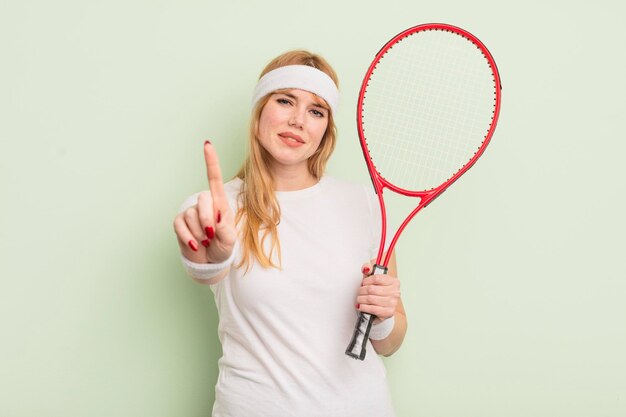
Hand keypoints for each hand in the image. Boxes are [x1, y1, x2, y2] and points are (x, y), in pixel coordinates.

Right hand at [173, 141, 235, 263]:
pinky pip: (181, 226)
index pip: (215, 179)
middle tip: (212, 236)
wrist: (210, 262)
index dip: (211, 162)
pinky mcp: (180, 223)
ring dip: (200, 233)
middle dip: (208, 219)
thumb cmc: (223, 247)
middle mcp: (205, 204)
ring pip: (192, 216)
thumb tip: (215, 219)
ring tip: (206, 241)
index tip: (207, 144)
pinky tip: (196, 245)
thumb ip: (225, 230)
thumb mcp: (229, 240)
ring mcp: (191, 212)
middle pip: (203, 199)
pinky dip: (189, 238)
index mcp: (220, 203)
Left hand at [356, 262, 400, 321]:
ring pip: (370, 299)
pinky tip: (361, 306)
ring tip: (360, 299)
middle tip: (360, 292)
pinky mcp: (388, 312)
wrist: (382, 309)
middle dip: (361, 291)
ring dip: (361, 299)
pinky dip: (364, 307)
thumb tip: (366, 268)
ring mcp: (393, 303)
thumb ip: (369, 269)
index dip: (366, 280)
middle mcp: (395, 292)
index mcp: (393, 281)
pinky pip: (372, 308)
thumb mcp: (373, 278)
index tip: (364, 283)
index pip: (377, 278)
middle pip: (371, 289)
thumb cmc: (377, 292)